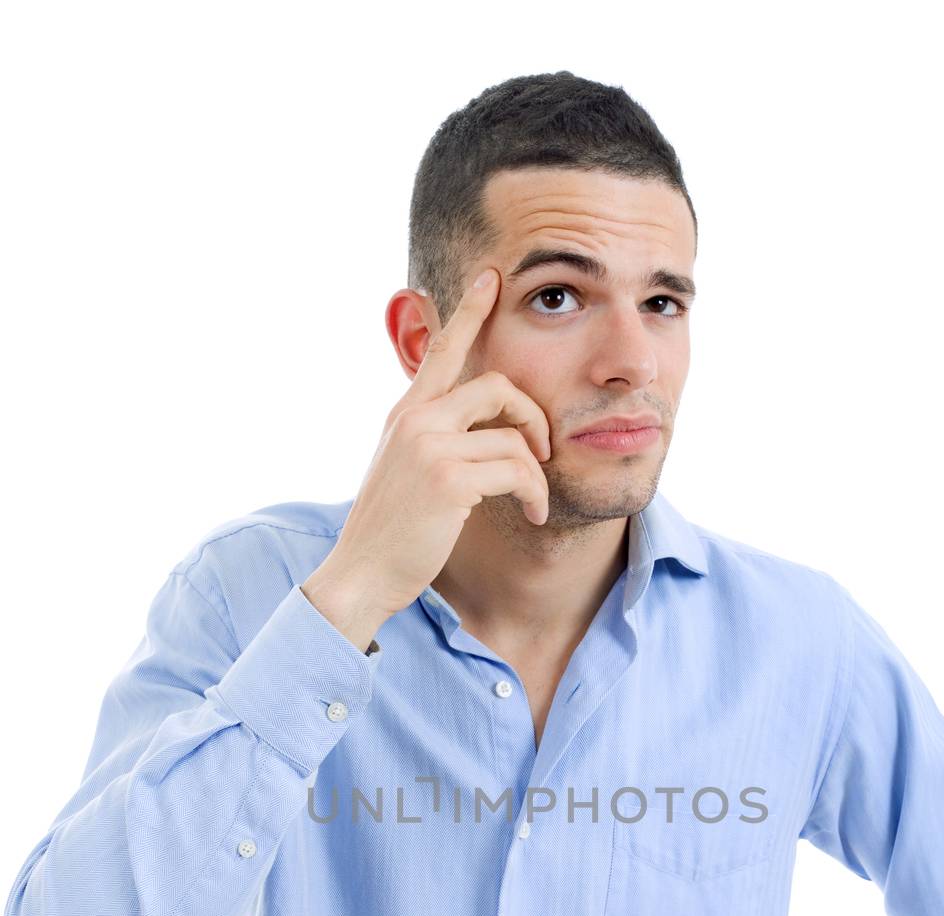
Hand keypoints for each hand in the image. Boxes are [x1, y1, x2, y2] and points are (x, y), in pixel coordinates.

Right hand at [301, 265, 551, 647]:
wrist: (362, 573)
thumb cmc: (392, 532)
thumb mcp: (406, 472)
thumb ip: (433, 442)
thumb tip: (477, 433)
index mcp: (405, 415)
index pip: (440, 350)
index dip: (468, 311)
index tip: (490, 277)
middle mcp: (415, 420)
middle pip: (497, 385)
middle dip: (532, 416)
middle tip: (544, 450)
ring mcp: (429, 446)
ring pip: (513, 436)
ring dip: (536, 473)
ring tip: (534, 502)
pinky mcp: (447, 477)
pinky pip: (516, 470)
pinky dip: (534, 493)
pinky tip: (533, 513)